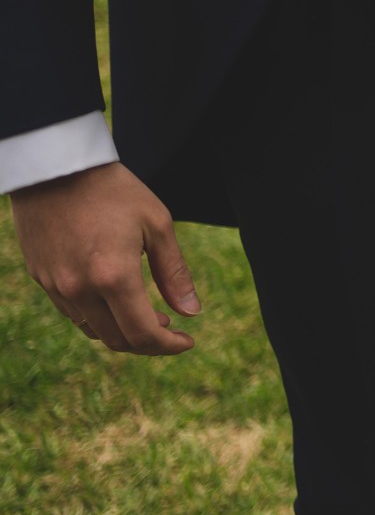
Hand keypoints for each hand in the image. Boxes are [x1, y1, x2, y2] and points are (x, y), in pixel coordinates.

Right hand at [10, 161, 201, 355]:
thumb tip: (192, 312)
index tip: (188, 341)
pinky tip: (115, 301)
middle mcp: (80, 289)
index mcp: (113, 276)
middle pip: (116, 340)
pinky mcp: (41, 278)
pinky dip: (98, 317)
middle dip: (148, 343)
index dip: (169, 346)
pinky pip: (73, 313)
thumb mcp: (157, 225)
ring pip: (93, 329)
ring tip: (148, 315)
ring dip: (122, 331)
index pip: (143, 333)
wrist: (56, 167)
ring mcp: (56, 286)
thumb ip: (174, 273)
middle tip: (172, 329)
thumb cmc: (114, 191)